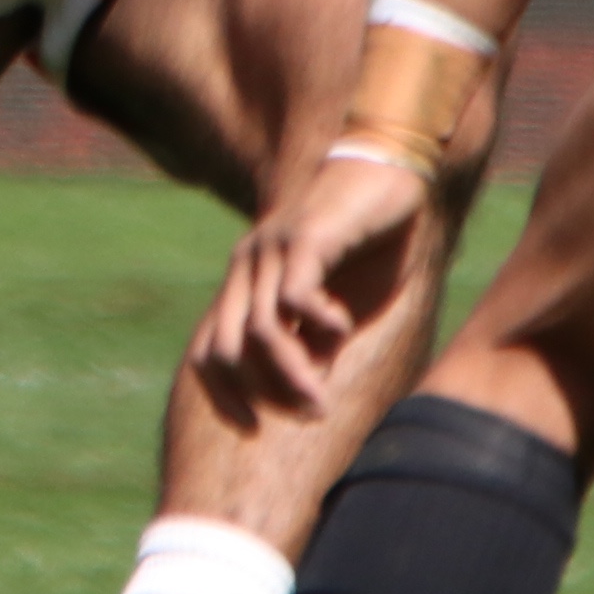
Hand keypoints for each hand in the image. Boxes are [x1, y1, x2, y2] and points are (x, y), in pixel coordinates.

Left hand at [198, 134, 452, 424]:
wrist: (385, 167)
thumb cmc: (363, 238)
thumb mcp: (333, 301)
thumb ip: (314, 340)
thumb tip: (306, 387)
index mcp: (244, 281)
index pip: (208, 351)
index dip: (223, 396)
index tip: (256, 426)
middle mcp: (247, 265)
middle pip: (224, 350)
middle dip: (260, 394)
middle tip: (304, 414)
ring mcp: (271, 249)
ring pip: (261, 332)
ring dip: (291, 374)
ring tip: (321, 397)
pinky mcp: (304, 237)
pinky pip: (295, 298)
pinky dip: (318, 325)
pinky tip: (342, 326)